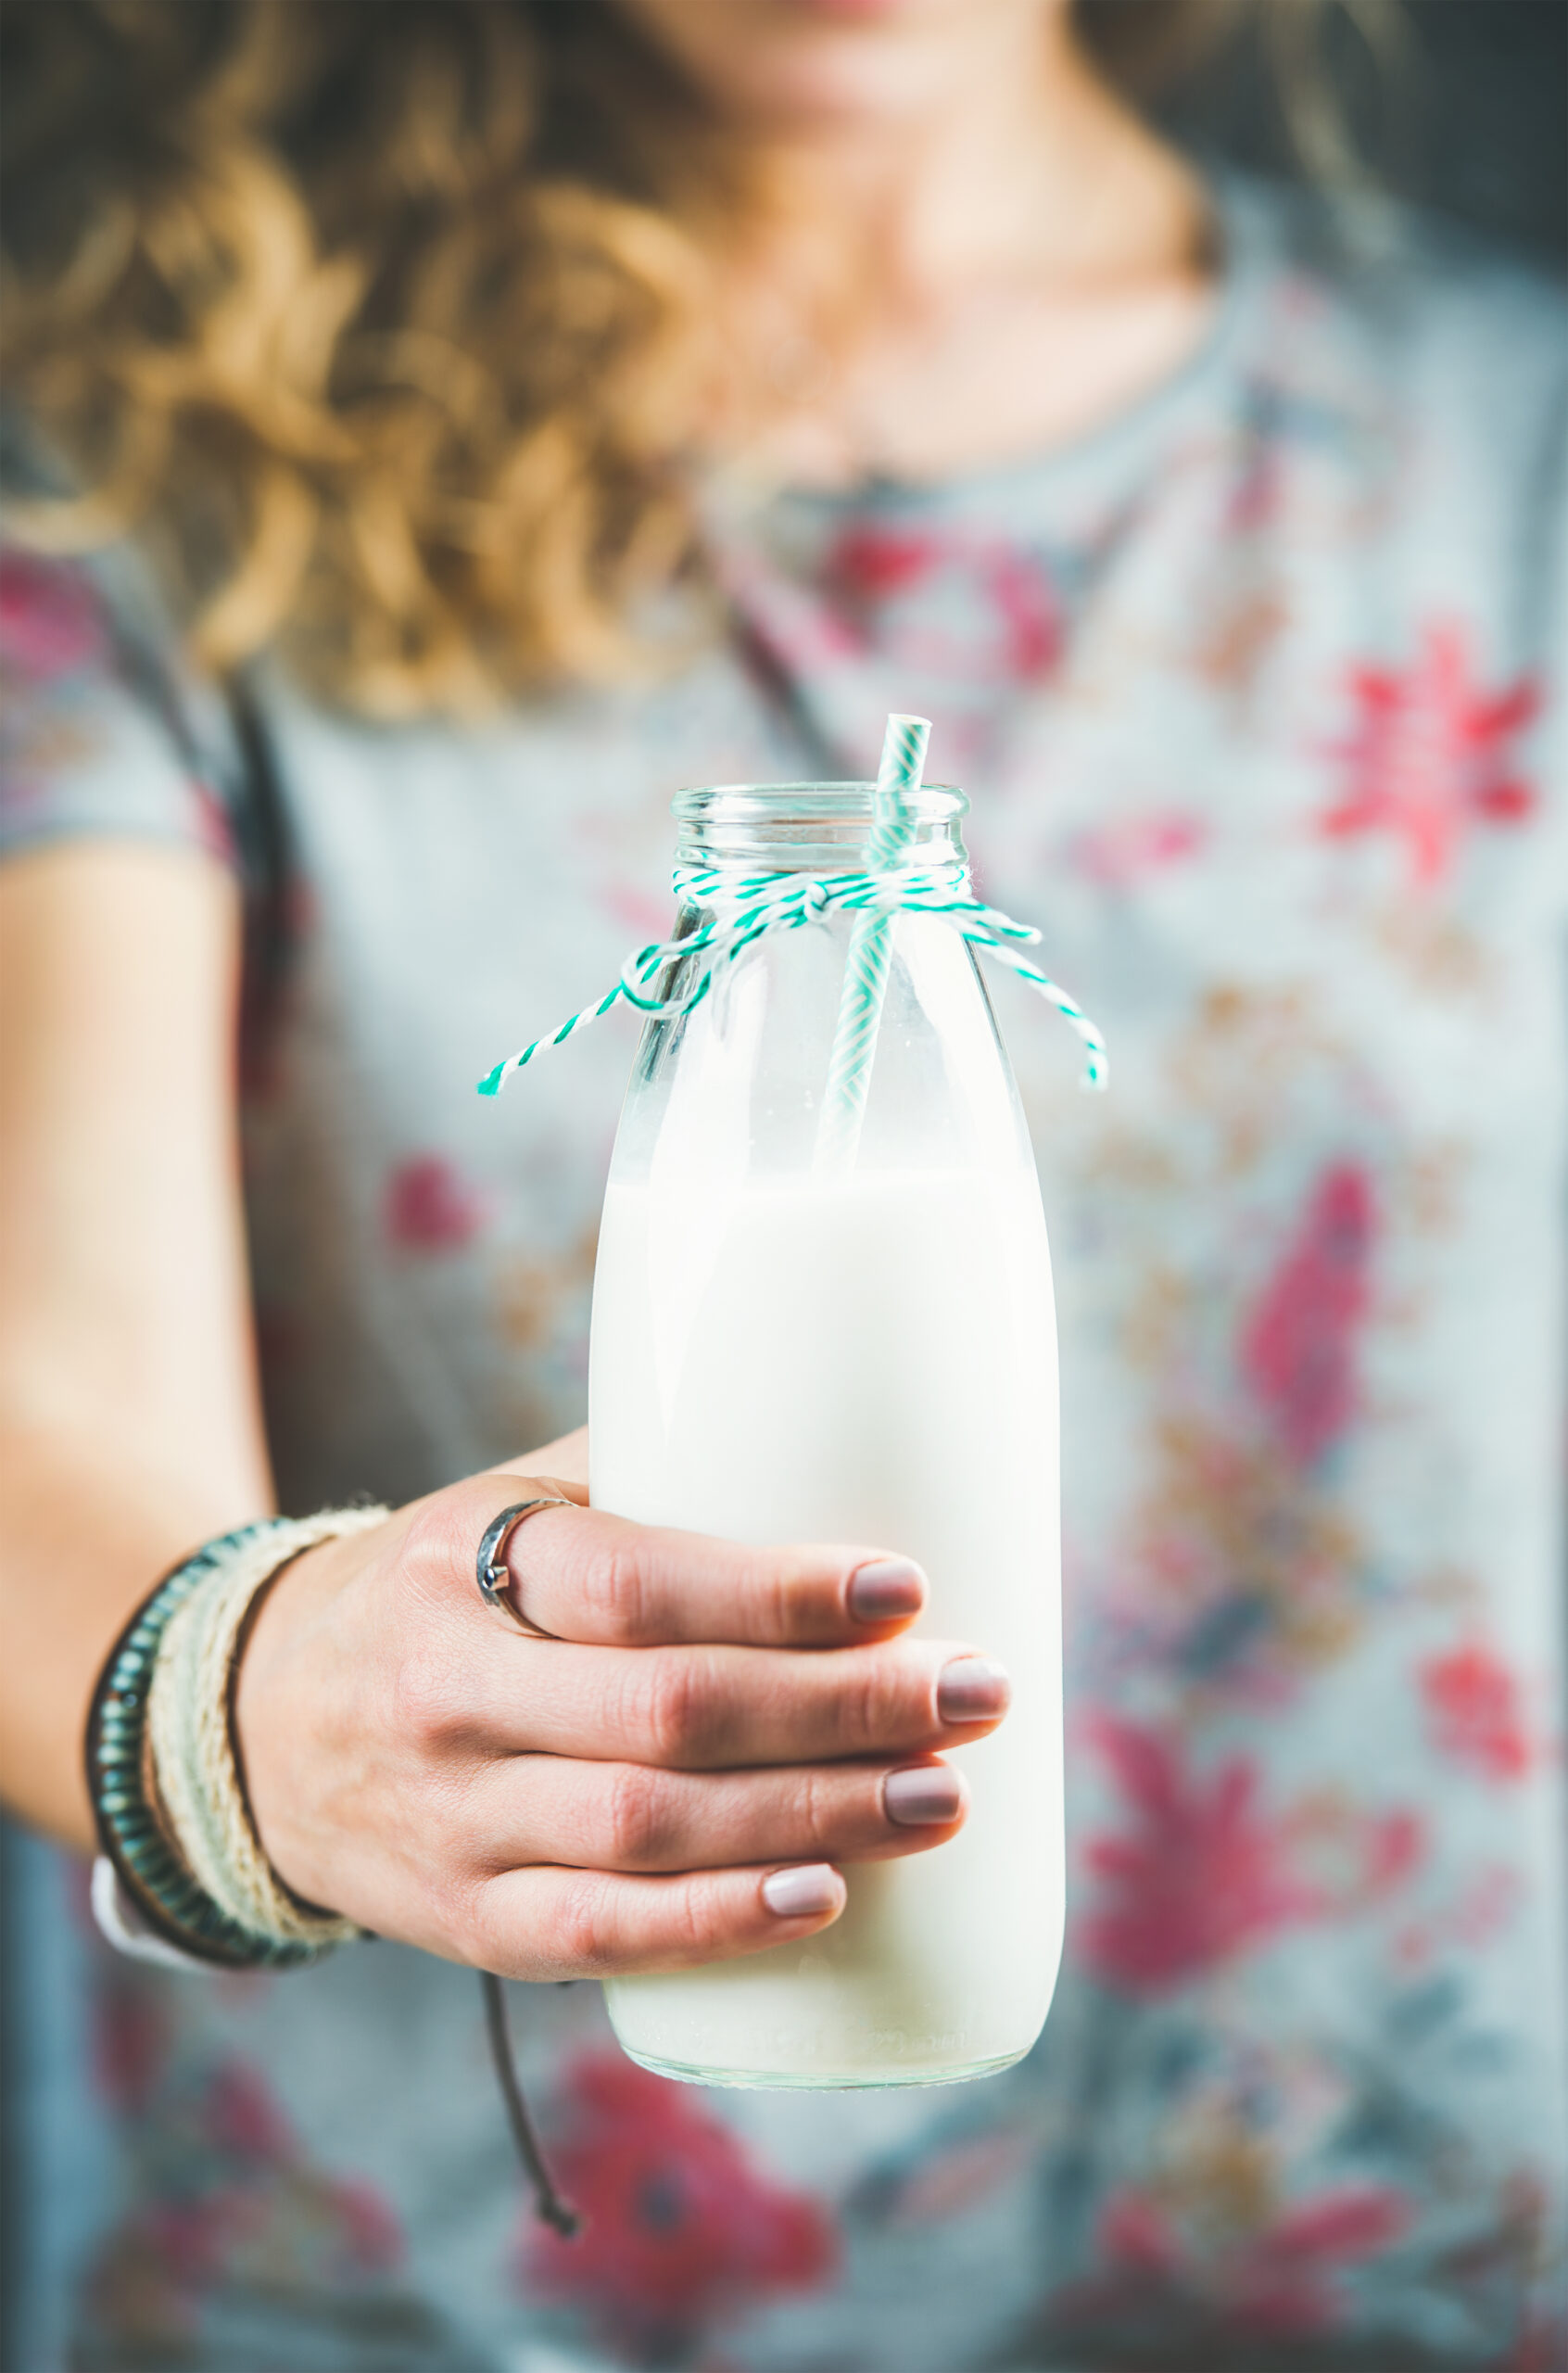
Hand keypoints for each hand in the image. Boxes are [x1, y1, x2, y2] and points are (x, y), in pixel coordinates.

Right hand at [234, 1444, 1010, 1979]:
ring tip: (943, 1795)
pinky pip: (601, 1935)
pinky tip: (826, 1896)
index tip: (904, 1585)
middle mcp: (449, 1694)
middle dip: (842, 1710)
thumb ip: (645, 1480)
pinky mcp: (466, 1921)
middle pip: (667, 1713)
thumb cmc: (444, 1590)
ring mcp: (452, 1819)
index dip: (777, 1591)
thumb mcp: (503, 1508)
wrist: (262, 1724)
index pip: (633, 1583)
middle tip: (974, 1694)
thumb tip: (846, 1435)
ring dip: (816, 1818)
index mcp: (466, 1566)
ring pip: (649, 1831)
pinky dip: (718, 1923)